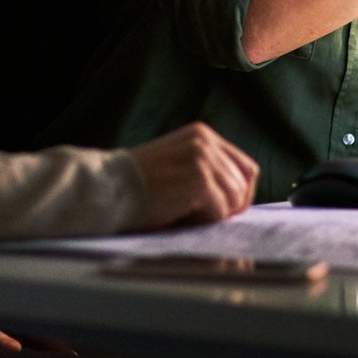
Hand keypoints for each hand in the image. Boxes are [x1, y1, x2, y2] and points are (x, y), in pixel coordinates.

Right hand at [128, 122, 258, 229]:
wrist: (112, 187)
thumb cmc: (140, 185)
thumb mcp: (178, 165)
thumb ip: (207, 171)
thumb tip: (239, 200)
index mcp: (202, 135)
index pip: (246, 167)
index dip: (239, 193)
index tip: (223, 210)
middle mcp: (205, 141)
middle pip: (244, 184)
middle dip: (228, 207)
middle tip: (199, 216)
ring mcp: (203, 158)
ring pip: (235, 200)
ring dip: (215, 215)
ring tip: (186, 214)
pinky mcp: (199, 179)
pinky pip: (220, 211)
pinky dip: (204, 222)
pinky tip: (180, 215)